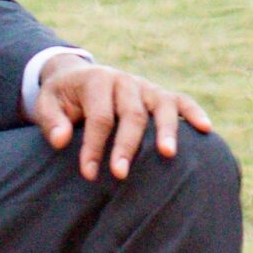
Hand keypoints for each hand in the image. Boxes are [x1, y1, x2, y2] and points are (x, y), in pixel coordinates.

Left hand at [36, 58, 212, 181]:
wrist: (78, 77)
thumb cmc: (63, 98)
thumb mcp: (47, 103)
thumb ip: (52, 121)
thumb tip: (62, 140)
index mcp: (97, 81)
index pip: (99, 116)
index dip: (94, 146)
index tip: (89, 173)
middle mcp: (125, 81)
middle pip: (131, 114)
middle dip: (126, 146)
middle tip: (120, 175)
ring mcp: (146, 87)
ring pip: (162, 106)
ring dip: (166, 130)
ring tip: (167, 154)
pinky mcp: (160, 95)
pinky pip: (181, 101)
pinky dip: (194, 112)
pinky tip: (205, 129)